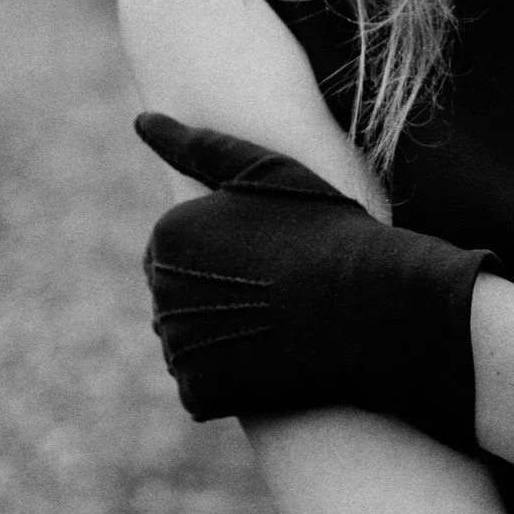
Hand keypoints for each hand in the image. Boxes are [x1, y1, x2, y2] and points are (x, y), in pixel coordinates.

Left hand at [136, 112, 496, 448]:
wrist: (373, 306)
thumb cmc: (328, 229)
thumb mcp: (266, 169)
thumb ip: (196, 144)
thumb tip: (140, 119)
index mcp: (168, 233)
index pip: (177, 249)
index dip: (228, 251)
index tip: (272, 250)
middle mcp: (159, 291)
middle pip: (180, 297)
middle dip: (220, 296)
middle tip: (282, 288)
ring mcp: (176, 347)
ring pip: (192, 341)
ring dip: (226, 336)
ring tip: (284, 320)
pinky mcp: (198, 394)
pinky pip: (205, 385)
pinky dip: (234, 377)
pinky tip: (276, 357)